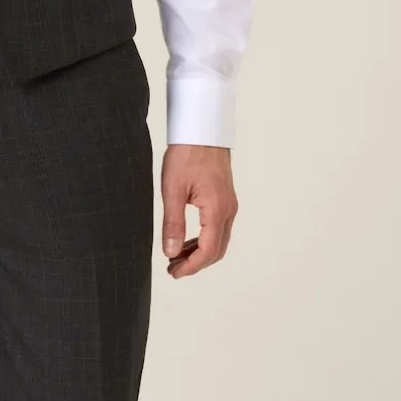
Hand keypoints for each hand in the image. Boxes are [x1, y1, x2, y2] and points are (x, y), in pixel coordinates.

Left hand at [160, 144, 237, 277]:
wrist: (202, 128)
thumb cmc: (187, 153)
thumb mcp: (173, 189)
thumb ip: (173, 223)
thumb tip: (171, 252)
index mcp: (217, 210)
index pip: (207, 251)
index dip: (191, 267)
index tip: (173, 272)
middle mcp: (228, 210)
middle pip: (217, 250)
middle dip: (196, 263)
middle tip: (173, 268)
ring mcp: (229, 204)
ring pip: (219, 239)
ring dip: (200, 252)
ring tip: (177, 255)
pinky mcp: (225, 197)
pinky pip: (219, 227)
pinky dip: (205, 238)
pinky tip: (188, 238)